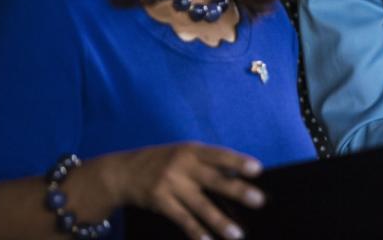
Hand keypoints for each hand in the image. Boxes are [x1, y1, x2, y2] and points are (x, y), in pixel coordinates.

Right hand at [108, 142, 264, 239]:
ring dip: (220, 221)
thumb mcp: (183, 153)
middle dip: (238, 190)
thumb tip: (236, 177)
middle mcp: (182, 165)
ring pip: (200, 205)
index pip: (219, 155)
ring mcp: (170, 184)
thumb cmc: (162, 161)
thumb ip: (206, 163)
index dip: (238, 162)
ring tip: (237, 234)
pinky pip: (182, 219)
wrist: (122, 172)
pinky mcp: (160, 202)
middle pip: (214, 180)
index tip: (257, 169)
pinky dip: (196, 231)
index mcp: (191, 150)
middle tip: (259, 200)